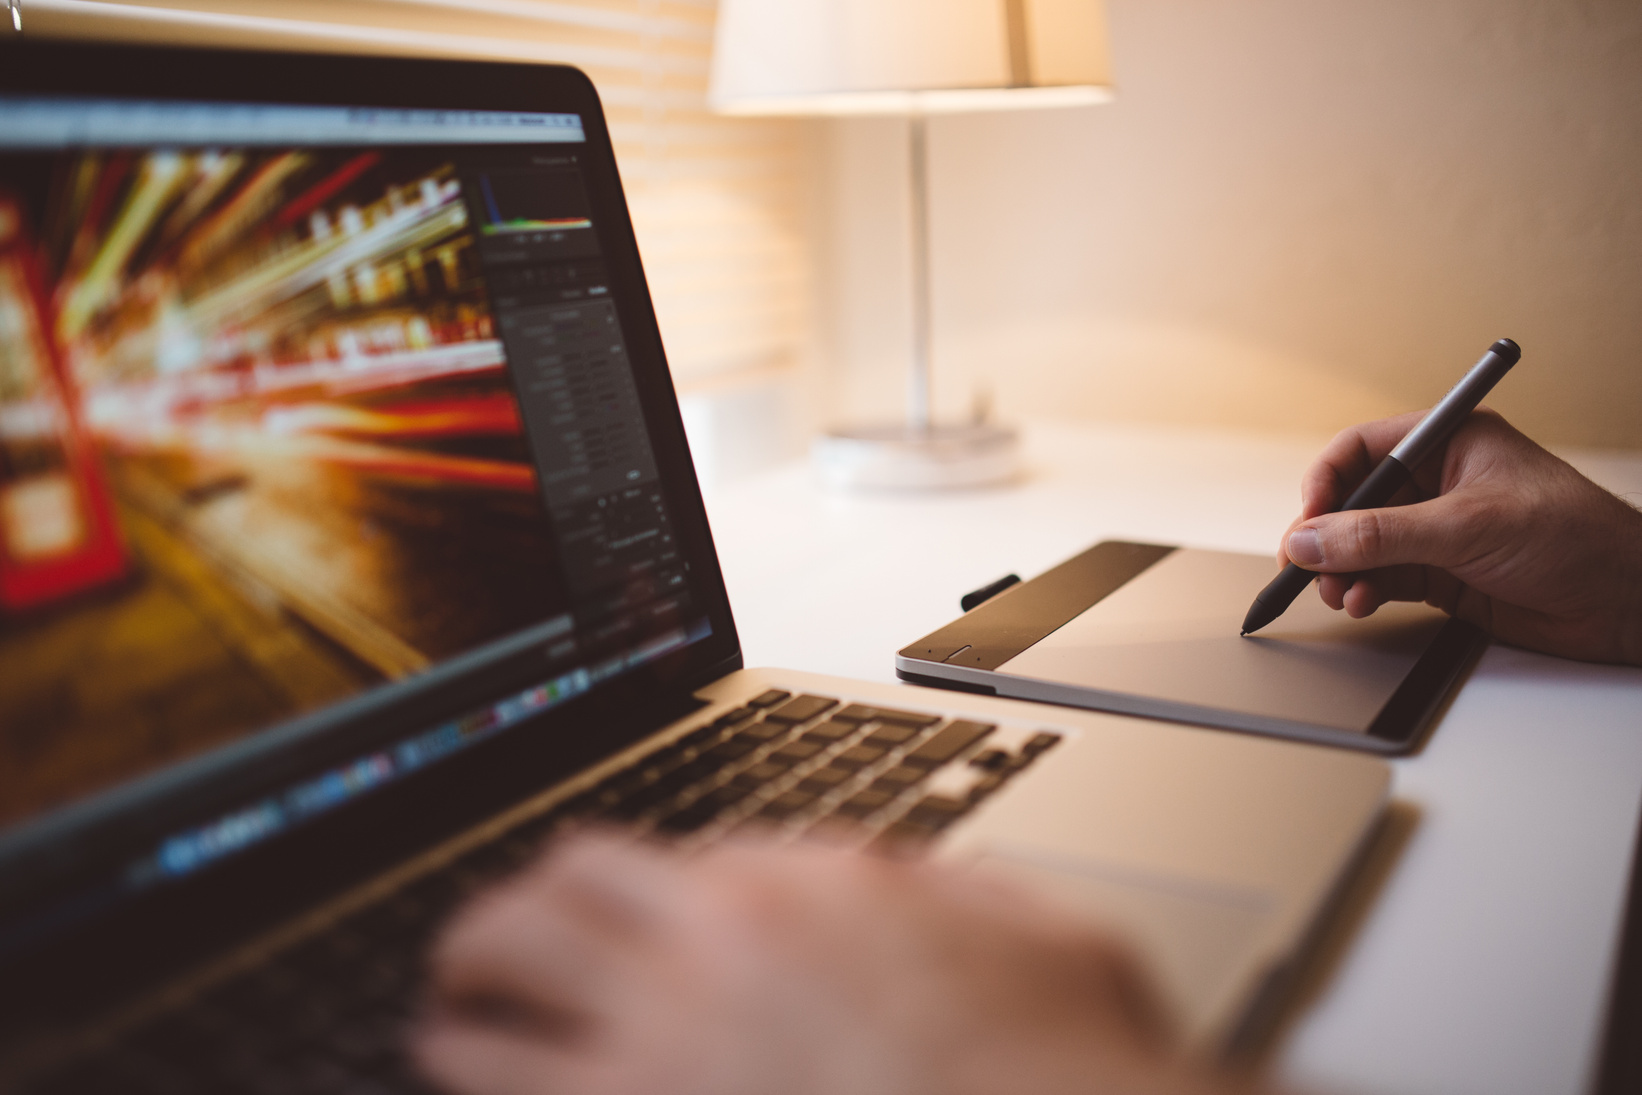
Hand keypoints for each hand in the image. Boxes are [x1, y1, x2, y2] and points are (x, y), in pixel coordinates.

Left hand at [416, 833, 1239, 1094]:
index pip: (691, 859)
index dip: (665, 897)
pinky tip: (456, 1071)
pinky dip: (473, 1072)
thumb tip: (935, 890)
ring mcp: (664, 1043)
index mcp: (813, 888)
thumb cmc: (1060, 1064)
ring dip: (466, 983)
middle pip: (565, 884)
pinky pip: (507, 1084)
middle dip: (523, 905)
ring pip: (506, 970)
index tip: (652, 928)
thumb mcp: (1050, 937)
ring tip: (447, 1004)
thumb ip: (973, 900)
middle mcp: (718, 945)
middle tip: (498, 939)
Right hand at [1281, 408, 1641, 665]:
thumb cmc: (1577, 537)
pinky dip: (1363, 591)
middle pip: (1353, 502)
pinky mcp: (1440, 574)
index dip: (1327, 483)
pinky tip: (1362, 602)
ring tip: (1341, 594)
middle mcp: (1437, 483)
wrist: (1626, 600)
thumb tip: (1312, 540)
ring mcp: (1436, 530)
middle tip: (1308, 566)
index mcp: (1448, 443)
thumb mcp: (1467, 527)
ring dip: (1342, 570)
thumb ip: (1382, 535)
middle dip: (1327, 537)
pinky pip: (1380, 577)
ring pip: (1361, 545)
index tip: (1309, 521)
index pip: (1361, 449)